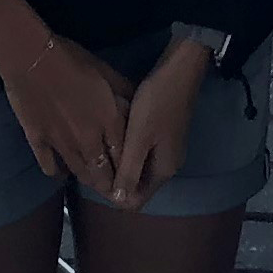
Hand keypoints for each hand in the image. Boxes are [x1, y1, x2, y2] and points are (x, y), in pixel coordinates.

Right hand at [0, 33, 131, 197]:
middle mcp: (88, 140)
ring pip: (79, 172)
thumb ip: (122, 90)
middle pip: (103, 172)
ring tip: (93, 185)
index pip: (124, 156)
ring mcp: (61, 144)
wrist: (32, 59)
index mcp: (108, 121)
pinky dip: (57, 172)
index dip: (129, 171)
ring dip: (88, 181)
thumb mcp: (105, 70)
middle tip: (113, 193)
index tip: (132, 180)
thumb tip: (134, 103)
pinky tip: (60, 173)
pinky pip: (50, 166)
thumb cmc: (71, 60)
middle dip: (110, 185)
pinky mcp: (38, 142)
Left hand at [109, 39, 211, 210]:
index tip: (95, 178)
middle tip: (93, 164)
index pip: (137, 200)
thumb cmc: (157, 103)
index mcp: (163, 170)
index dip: (115, 196)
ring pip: (139, 169)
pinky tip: (113, 138)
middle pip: (138, 186)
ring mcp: (167, 150)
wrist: (179, 71)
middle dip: (116, 180)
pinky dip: (127, 151)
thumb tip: (119, 200)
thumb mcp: (139, 138)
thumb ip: (129, 170)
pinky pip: (142, 154)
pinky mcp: (163, 136)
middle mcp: (167, 165)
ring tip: (98, 151)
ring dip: (120, 165)